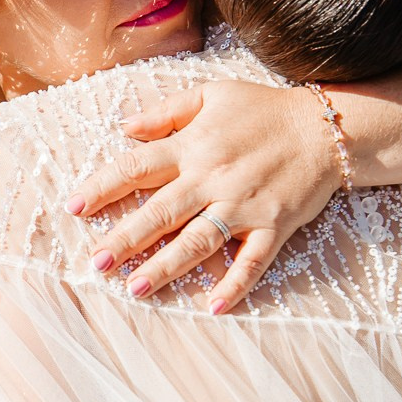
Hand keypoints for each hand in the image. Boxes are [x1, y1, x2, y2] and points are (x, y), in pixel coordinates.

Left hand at [66, 81, 337, 311]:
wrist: (327, 128)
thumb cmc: (265, 110)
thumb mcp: (213, 94)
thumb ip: (167, 110)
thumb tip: (125, 127)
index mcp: (193, 145)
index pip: (137, 167)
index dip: (103, 188)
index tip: (73, 208)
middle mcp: (213, 177)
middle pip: (160, 211)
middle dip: (125, 239)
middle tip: (96, 264)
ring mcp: (244, 204)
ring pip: (198, 239)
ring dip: (166, 266)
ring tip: (135, 288)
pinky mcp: (273, 225)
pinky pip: (251, 260)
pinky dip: (233, 284)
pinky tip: (212, 307)